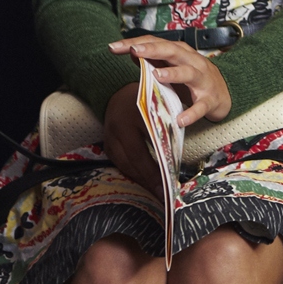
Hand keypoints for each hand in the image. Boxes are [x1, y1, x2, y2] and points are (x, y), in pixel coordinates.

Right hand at [101, 82, 165, 196]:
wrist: (119, 88)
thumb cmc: (146, 97)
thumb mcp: (158, 108)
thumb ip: (165, 128)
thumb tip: (176, 157)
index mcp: (129, 121)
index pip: (141, 154)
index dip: (153, 173)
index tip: (168, 187)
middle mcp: (116, 131)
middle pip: (131, 163)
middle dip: (148, 181)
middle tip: (162, 195)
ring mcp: (108, 138)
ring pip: (124, 166)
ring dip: (140, 180)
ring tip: (155, 192)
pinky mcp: (106, 143)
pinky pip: (119, 163)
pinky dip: (132, 173)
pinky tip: (144, 181)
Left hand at [108, 37, 232, 126]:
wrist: (225, 93)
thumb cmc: (194, 79)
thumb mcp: (174, 67)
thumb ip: (155, 60)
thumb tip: (132, 52)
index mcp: (180, 53)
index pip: (156, 43)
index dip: (135, 43)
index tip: (114, 47)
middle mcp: (191, 62)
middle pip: (172, 51)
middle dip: (152, 49)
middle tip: (134, 50)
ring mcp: (202, 80)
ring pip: (188, 73)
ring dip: (173, 73)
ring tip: (157, 76)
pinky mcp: (210, 100)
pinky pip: (201, 106)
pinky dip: (191, 113)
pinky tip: (180, 120)